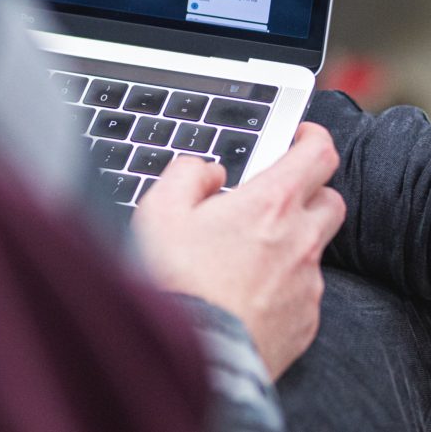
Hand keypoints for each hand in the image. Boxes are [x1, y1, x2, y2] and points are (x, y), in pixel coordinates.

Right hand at [131, 122, 345, 377]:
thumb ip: (187, 173)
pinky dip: (283, 280)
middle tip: (274, 193)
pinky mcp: (306, 321)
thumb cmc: (175, 279)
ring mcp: (307, 284)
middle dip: (308, 189)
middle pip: (329, 199)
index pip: (317, 155)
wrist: (195, 354)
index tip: (299, 135)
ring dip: (292, 238)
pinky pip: (304, 289)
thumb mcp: (160, 208)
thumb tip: (208, 170)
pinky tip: (246, 288)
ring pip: (315, 246)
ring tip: (247, 249)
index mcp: (269, 204)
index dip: (312, 137)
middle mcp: (299, 240)